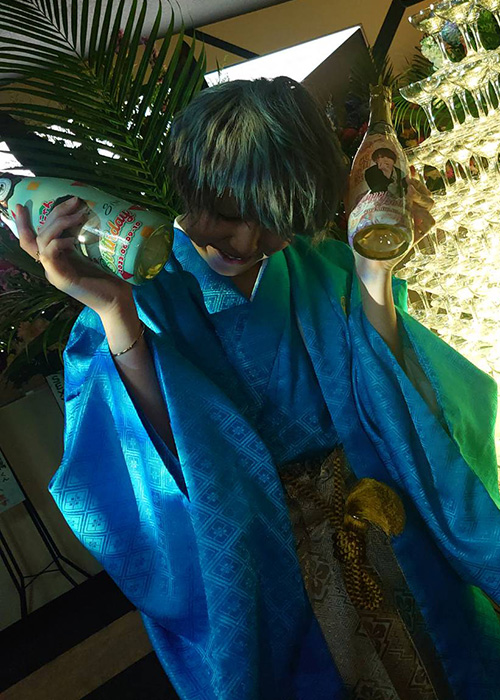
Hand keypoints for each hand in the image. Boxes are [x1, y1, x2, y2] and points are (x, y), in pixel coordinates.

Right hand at [16, 195, 133, 317]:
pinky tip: (72, 239)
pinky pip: (49, 255)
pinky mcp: (61, 279)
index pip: (33, 239)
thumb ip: (86, 237)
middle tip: (74, 201)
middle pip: (40, 233)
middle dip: (55, 213)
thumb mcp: (94, 253)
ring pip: (42, 241)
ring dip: (58, 224)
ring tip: (78, 216)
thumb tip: (90, 211)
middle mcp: (51, 265)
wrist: (118, 302)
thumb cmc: (111, 278)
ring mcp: (54, 272)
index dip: (23, 223)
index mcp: (57, 258)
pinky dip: (57, 243)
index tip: (21, 206)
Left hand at [353, 175, 434, 278]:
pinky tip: (414, 211)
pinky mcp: (416, 236)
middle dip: (418, 184)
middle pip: (424, 192)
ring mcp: (416, 224)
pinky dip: (424, 216)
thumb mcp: (358, 212)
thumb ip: (354, 196)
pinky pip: (429, 223)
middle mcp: (411, 212)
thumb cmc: (363, 236)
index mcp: (400, 204)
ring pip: (429, 204)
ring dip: (421, 196)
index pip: (414, 186)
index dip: (413, 176)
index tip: (407, 169)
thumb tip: (347, 178)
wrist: (367, 258)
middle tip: (407, 181)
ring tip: (409, 193)